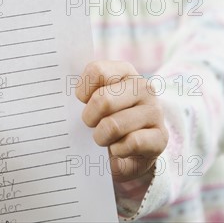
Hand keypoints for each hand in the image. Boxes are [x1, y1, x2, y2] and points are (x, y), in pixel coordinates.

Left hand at [76, 60, 167, 182]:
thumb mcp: (96, 99)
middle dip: (90, 119)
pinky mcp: (160, 137)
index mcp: (124, 71)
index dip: (83, 91)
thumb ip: (84, 92)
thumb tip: (62, 98)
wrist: (135, 148)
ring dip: (102, 138)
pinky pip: (130, 144)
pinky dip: (118, 151)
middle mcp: (143, 86)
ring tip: (105, 139)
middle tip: (92, 124)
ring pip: (113, 125)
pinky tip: (119, 150)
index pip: (96, 71)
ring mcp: (154, 111)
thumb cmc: (108, 117)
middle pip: (102, 100)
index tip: (83, 101)